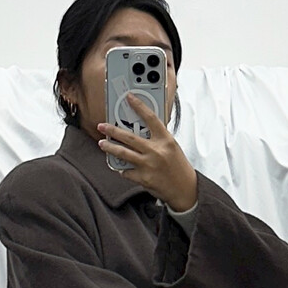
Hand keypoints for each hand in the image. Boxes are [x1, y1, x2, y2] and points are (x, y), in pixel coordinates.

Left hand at [97, 94, 197, 211]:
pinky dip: (123, 169)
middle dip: (112, 130)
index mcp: (165, 140)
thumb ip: (157, 138)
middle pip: (129, 137)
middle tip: (103, 126)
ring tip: (102, 144)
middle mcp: (156, 151)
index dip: (139, 106)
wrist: (185, 189)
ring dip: (110, 147)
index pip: (150, 118)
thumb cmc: (179, 168)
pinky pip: (126, 172)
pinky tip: (122, 167)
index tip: (129, 98)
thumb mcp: (172, 147)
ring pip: (123, 153)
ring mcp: (148, 165)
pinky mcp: (143, 178)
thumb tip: (140, 130)